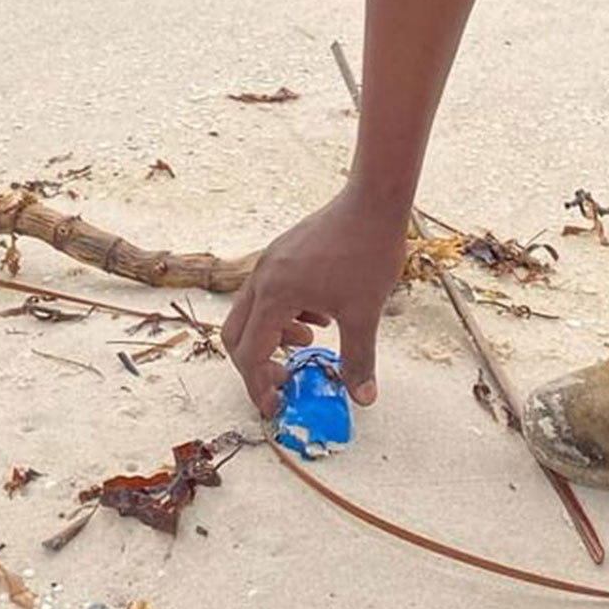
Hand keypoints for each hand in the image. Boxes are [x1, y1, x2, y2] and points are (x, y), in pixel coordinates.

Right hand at [222, 187, 408, 417]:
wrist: (373, 202)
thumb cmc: (367, 252)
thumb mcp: (363, 313)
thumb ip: (357, 359)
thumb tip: (363, 397)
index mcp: (275, 295)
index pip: (250, 353)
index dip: (259, 386)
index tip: (276, 405)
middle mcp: (263, 278)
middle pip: (236, 334)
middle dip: (256, 364)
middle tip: (284, 380)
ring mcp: (270, 263)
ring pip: (252, 312)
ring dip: (273, 336)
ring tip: (309, 340)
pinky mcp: (282, 255)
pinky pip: (268, 293)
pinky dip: (284, 314)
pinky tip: (320, 313)